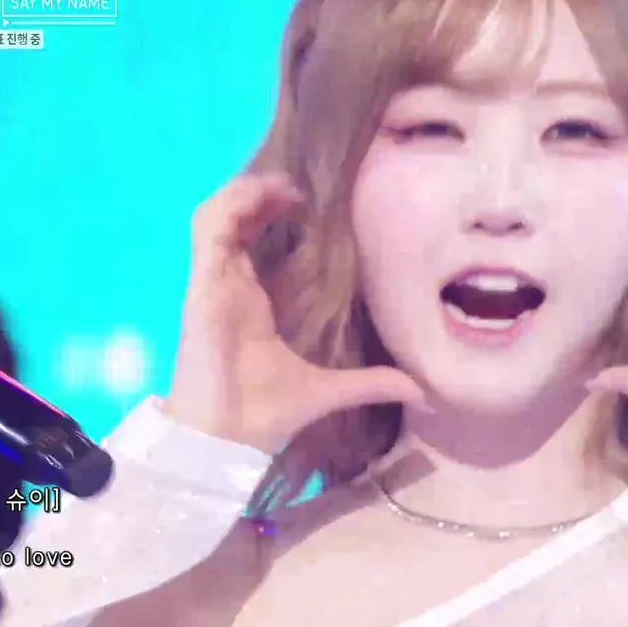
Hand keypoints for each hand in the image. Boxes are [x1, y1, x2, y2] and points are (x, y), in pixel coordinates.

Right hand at [164, 173, 427, 454]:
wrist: (227, 440)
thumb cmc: (265, 414)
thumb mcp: (330, 389)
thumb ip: (373, 382)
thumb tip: (424, 392)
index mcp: (252, 302)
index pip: (253, 243)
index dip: (272, 215)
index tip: (309, 202)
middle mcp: (230, 286)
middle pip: (235, 220)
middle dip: (262, 194)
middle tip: (300, 188)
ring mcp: (214, 283)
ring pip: (215, 216)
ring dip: (245, 192)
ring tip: (283, 185)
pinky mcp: (203, 285)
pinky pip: (207, 230)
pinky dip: (229, 206)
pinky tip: (260, 195)